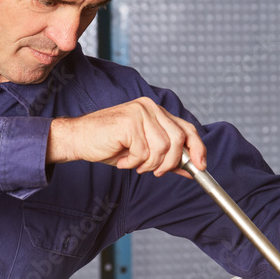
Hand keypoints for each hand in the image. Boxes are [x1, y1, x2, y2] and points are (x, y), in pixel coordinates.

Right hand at [47, 97, 206, 177]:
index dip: (197, 148)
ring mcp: (140, 113)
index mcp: (156, 111)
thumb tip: (192, 168)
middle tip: (155, 171)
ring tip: (132, 163)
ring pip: (162, 149)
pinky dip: (133, 163)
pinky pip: (143, 153)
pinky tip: (122, 159)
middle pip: (178, 140)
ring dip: (148, 164)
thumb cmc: (109, 144)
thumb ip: (168, 156)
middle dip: (170, 163)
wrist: (78, 139)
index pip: (186, 128)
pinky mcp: (129, 123)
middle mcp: (150, 107)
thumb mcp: (144, 152)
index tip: (201, 167)